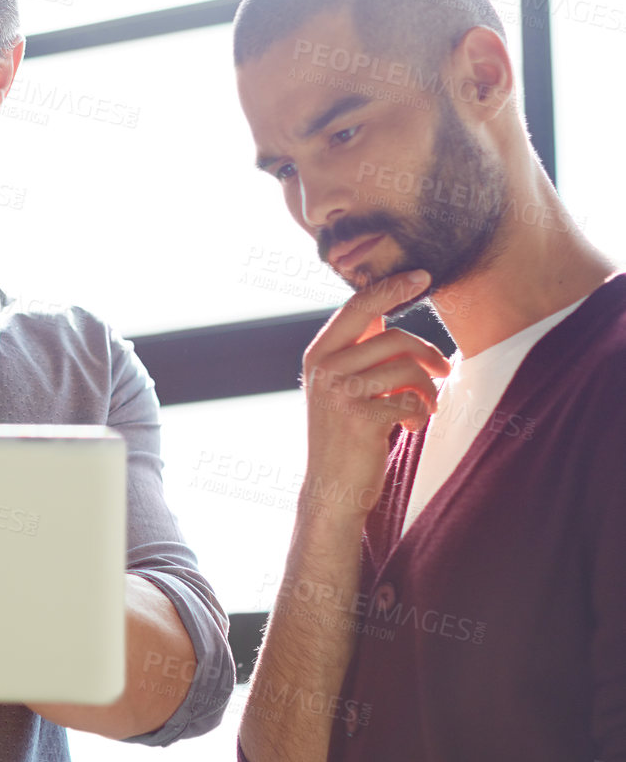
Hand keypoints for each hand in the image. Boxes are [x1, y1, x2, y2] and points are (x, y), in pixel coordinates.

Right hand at [301, 269, 451, 518]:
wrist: (332, 486)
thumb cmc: (346, 432)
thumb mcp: (340, 384)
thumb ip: (358, 350)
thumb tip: (386, 305)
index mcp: (319, 353)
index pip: (358, 306)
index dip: (391, 287)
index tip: (423, 275)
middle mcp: (324, 367)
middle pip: (393, 336)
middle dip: (428, 352)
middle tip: (443, 370)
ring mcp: (339, 391)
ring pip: (408, 368)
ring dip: (428, 390)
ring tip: (425, 408)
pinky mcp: (359, 417)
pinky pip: (411, 400)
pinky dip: (420, 414)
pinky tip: (412, 427)